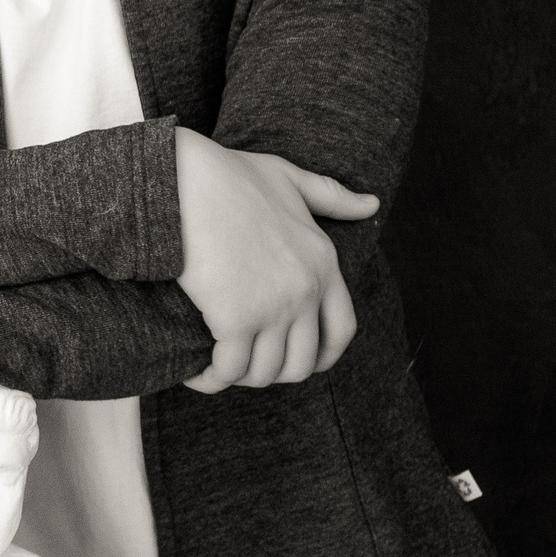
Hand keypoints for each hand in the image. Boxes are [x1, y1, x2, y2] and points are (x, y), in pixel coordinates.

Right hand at [173, 128, 378, 393]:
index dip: (323, 357)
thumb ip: (332, 196)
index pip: (342, 330)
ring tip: (218, 369)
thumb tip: (372, 204)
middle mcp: (306, 290)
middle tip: (247, 365)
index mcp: (323, 262)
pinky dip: (210, 380)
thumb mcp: (289, 178)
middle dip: (274, 373)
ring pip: (264, 372)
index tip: (300, 362)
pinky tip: (196, 375)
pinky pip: (229, 370)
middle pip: (302, 363)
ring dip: (240, 378)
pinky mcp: (235, 319)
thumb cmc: (228, 177)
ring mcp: (273, 308)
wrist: (183, 181)